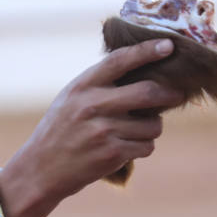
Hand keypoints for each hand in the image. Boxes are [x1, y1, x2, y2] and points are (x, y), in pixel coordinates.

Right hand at [0, 39, 187, 216]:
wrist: (40, 170)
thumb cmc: (59, 131)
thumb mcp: (70, 99)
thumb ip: (98, 84)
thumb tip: (142, 69)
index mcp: (82, 86)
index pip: (119, 60)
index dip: (147, 51)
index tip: (169, 45)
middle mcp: (92, 105)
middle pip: (148, 92)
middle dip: (169, 94)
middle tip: (177, 94)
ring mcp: (103, 131)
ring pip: (153, 125)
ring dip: (152, 128)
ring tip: (136, 131)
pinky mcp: (112, 154)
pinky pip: (147, 146)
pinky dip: (142, 147)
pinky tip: (127, 148)